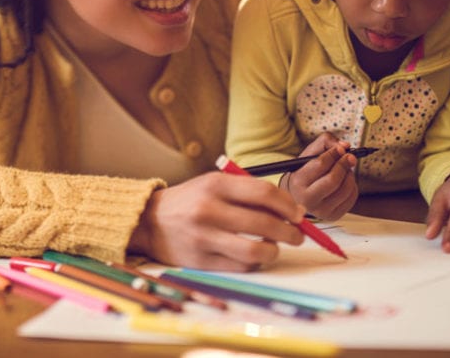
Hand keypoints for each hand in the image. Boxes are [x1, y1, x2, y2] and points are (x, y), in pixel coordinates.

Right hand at [128, 171, 305, 270]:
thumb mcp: (214, 184)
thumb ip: (247, 192)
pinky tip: (253, 254)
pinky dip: (254, 262)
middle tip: (298, 235)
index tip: (299, 214)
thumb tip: (289, 209)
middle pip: (265, 223)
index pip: (264, 193)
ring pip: (256, 250)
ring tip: (274, 247)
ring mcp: (204, 237)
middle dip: (290, 232)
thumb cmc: (190, 201)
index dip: (289, 205)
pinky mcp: (201, 261)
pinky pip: (241, 266)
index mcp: (215, 185)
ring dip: (274, 250)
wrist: (149, 221)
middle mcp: (209, 210)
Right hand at [283, 133, 358, 220]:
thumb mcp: (309, 153)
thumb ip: (325, 142)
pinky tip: (345, 181)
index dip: (334, 154)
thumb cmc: (305, 172)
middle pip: (333, 180)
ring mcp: (321, 210)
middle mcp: (307, 199)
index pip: (320, 165)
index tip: (341, 148)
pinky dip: (352, 186)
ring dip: (350, 175)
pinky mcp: (333, 215)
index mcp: (298, 181)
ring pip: (345, 189)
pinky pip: (351, 198)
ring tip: (345, 169)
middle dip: (344, 165)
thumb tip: (345, 146)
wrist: (299, 195)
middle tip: (350, 157)